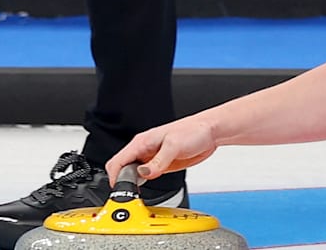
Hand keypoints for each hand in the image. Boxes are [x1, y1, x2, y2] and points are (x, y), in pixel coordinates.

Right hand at [106, 115, 220, 184]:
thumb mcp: (175, 146)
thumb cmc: (194, 130)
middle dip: (120, 181)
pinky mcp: (160, 165)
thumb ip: (158, 161)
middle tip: (128, 194)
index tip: (120, 190)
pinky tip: (146, 188)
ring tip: (135, 194)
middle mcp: (144, 150)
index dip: (115, 177)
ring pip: (131, 172)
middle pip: (121, 167)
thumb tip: (144, 173)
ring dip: (131, 183)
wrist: (210, 132)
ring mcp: (152, 158)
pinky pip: (144, 175)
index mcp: (143, 142)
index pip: (118, 160)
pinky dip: (141, 183)